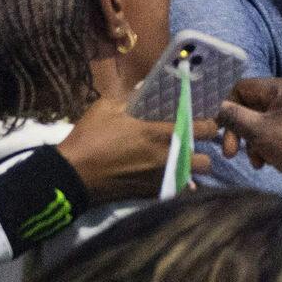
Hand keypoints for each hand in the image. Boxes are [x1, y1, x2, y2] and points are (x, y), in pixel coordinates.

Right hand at [57, 95, 213, 201]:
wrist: (72, 175)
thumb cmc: (90, 137)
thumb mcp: (107, 107)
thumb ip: (131, 96)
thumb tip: (144, 86)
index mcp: (160, 133)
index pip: (204, 129)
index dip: (209, 124)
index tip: (204, 120)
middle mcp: (167, 158)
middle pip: (205, 161)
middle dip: (202, 152)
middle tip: (190, 143)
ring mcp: (160, 179)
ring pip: (193, 178)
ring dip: (190, 169)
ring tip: (179, 161)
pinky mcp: (150, 195)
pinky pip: (175, 191)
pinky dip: (175, 185)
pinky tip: (166, 176)